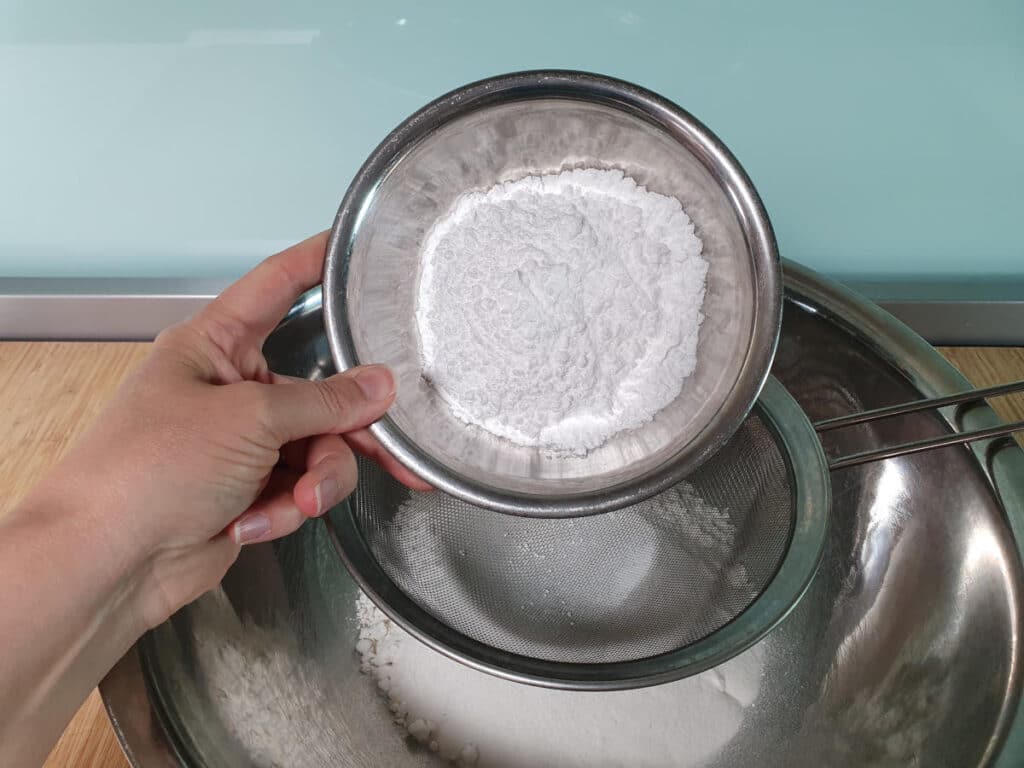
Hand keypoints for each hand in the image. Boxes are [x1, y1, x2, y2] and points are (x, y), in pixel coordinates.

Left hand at [45, 231, 427, 630]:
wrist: (109, 561)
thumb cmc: (148, 470)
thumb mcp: (248, 420)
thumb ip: (324, 402)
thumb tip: (380, 386)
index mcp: (214, 345)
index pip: (275, 285)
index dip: (315, 263)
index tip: (356, 248)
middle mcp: (231, 388)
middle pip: (319, 388)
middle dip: (349, 426)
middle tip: (392, 442)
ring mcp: (242, 442)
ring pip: (320, 446)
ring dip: (320, 478)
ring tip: (306, 501)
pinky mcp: (250, 489)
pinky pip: (301, 487)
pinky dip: (289, 507)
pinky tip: (255, 522)